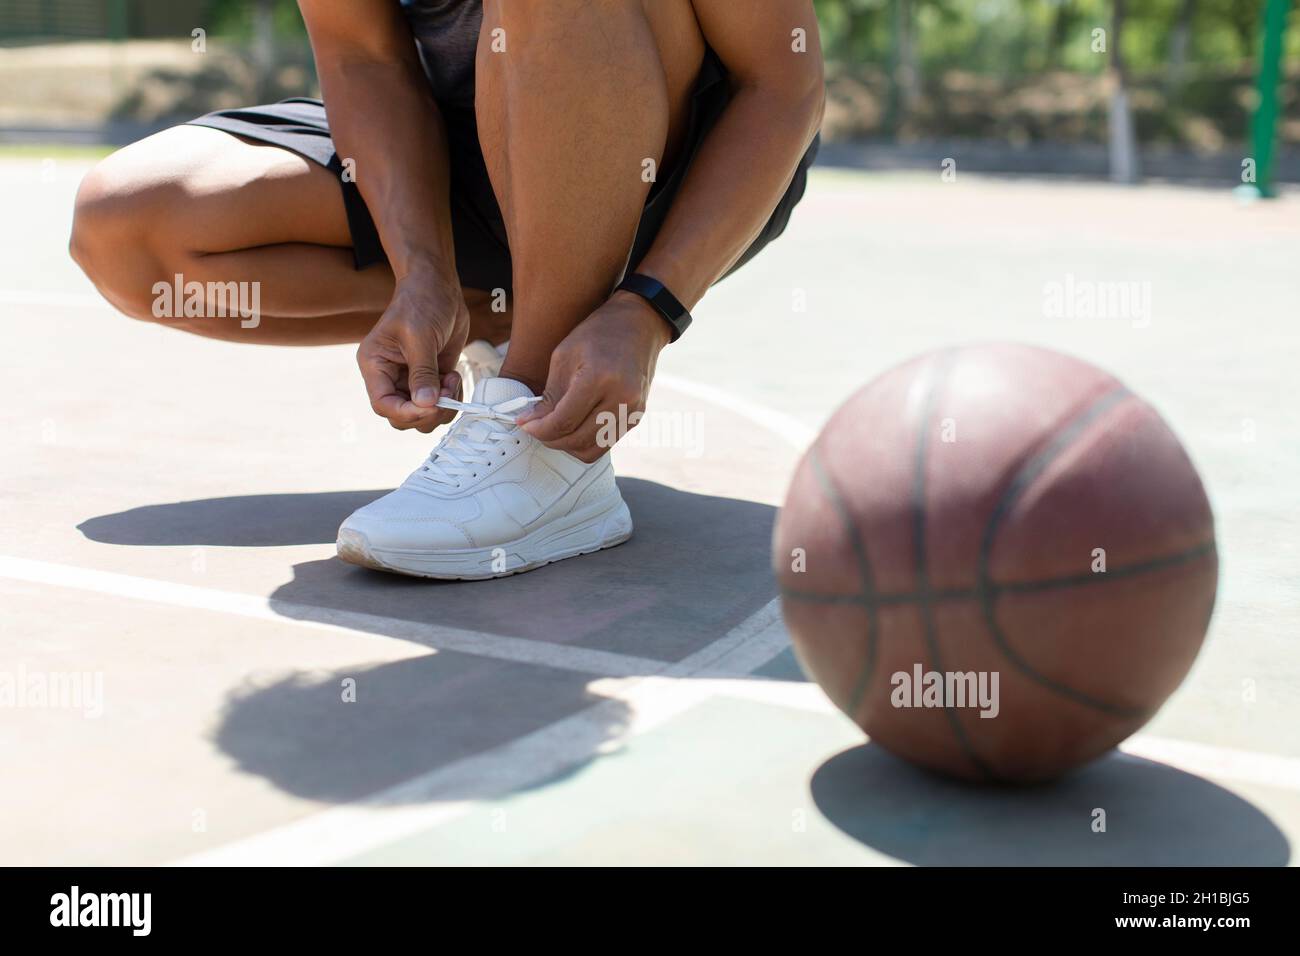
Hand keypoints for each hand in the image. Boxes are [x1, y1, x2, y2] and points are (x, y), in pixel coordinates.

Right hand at [357, 272, 468, 432]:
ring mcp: (410, 380)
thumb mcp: (420, 336)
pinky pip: (439, 403)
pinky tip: (455, 377)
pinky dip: (451, 399)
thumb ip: (423, 372)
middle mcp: (389, 377)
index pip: (383, 404)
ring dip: (442, 407)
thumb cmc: (421, 302)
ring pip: (422, 415)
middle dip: (427, 412)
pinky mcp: (431, 379)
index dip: (406, 412)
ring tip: (452, 381)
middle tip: (446, 393)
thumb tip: (426, 404)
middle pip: (402, 416)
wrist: (438, 286)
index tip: (431, 405)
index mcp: (376, 365)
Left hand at [516, 291, 672, 461]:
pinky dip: (585, 442)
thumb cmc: (598, 334)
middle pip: (577, 439)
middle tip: (536, 428)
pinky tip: (574, 426)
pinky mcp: (636, 417)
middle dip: (550, 439)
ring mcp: (632, 410)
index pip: (563, 421)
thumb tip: (530, 422)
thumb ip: (549, 395)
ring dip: (568, 445)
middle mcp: (620, 398)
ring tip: (555, 430)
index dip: (539, 429)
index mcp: (598, 378)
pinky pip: (605, 443)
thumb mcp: (564, 356)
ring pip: (592, 449)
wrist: (638, 325)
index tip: (525, 424)